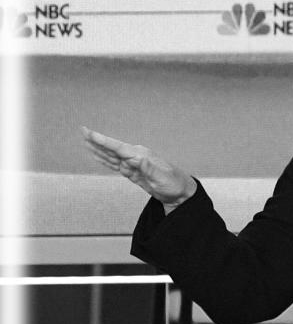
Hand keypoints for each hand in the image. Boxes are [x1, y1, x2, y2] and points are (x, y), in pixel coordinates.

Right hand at [82, 126, 196, 208]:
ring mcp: (133, 165)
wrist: (179, 192)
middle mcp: (136, 157)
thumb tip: (136, 158)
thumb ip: (148, 168)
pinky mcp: (133, 172)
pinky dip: (105, 160)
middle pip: (112, 148)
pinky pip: (115, 164)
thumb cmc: (173, 183)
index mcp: (141, 156)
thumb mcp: (161, 177)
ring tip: (85, 141)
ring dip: (98, 149)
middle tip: (82, 130)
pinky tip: (98, 156)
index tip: (90, 133)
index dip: (103, 141)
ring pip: (111, 156)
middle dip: (97, 140)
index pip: (118, 147)